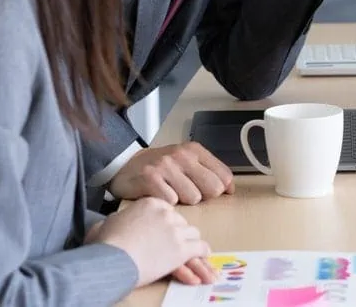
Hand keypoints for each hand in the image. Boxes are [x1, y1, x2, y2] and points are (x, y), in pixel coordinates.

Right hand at [95, 197, 214, 287]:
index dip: (165, 223)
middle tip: (175, 244)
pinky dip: (202, 252)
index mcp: (150, 203)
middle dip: (178, 233)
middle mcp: (166, 214)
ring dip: (190, 242)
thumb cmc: (104, 245)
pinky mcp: (181, 249)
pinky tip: (202, 256)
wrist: (110, 260)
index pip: (166, 210)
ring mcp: (175, 231)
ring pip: (192, 233)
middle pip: (180, 221)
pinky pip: (200, 247)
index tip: (163, 232)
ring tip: (189, 250)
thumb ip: (116, 220)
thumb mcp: (106, 224)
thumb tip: (114, 222)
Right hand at [108, 142, 234, 204]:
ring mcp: (166, 165)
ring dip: (183, 202)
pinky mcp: (150, 178)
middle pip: (213, 189)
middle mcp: (182, 155)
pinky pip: (171, 201)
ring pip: (193, 198)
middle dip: (202, 197)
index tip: (208, 192)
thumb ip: (210, 172)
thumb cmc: (161, 167)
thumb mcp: (187, 162)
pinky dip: (166, 204)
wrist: (124, 165)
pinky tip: (159, 196)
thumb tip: (230, 189)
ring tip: (170, 193)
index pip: (224, 176)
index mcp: (195, 150)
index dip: (220, 190)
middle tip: (186, 193)